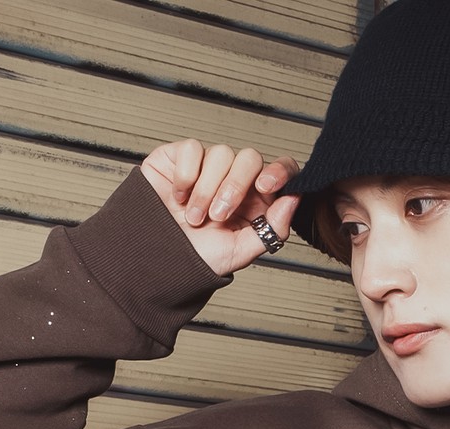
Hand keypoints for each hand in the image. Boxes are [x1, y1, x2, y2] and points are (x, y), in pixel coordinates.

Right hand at [140, 140, 301, 278]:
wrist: (155, 259)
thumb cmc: (196, 257)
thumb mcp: (240, 251)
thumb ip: (272, 228)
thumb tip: (294, 198)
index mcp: (255, 200)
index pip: (279, 171)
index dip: (279, 171)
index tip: (266, 187)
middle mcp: (234, 179)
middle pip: (249, 158)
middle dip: (233, 187)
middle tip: (217, 216)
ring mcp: (208, 166)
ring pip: (221, 153)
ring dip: (206, 190)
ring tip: (193, 217)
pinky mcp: (181, 157)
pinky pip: (192, 149)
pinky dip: (185, 176)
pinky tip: (178, 197)